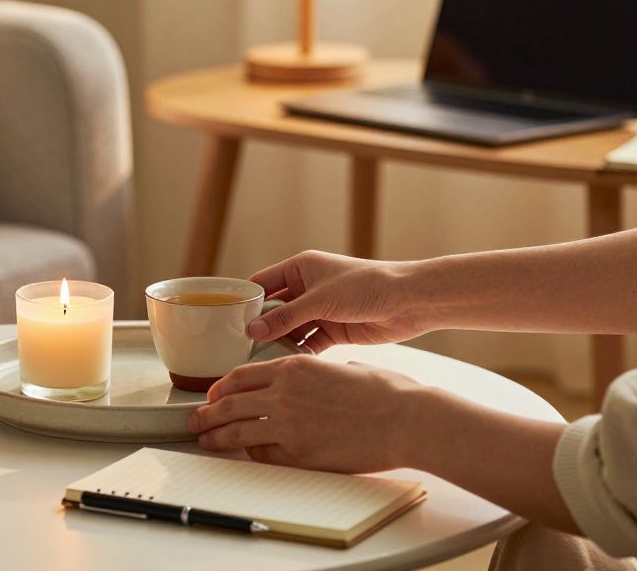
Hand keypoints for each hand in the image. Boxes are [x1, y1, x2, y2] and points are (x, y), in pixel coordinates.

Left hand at [188, 355, 429, 472]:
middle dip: (207, 413)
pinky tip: (245, 455)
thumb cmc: (386, 392)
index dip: (221, 387)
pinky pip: (263, 454)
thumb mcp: (345, 368)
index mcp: (294, 366)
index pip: (241, 375)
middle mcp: (283, 392)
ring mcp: (288, 424)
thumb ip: (322, 372)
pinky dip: (251, 454)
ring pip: (236, 430)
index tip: (213, 394)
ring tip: (204, 440)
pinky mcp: (298, 452)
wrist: (405, 419)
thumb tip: (323, 378)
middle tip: (195, 419)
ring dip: (216, 436)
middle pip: (229, 403)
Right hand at [248, 250, 426, 352]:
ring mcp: (321, 310)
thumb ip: (286, 317)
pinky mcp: (334, 329)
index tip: (226, 321)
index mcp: (301, 268)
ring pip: (290, 328)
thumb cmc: (367, 286)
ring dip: (278, 343)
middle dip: (260, 327)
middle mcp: (308, 288)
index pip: (263, 283)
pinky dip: (299, 353)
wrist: (410, 301)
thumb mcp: (320, 300)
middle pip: (274, 309)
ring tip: (259, 363)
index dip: (246, 300)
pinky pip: (308, 342)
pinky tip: (286, 367)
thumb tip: (253, 331)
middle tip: (239, 348)